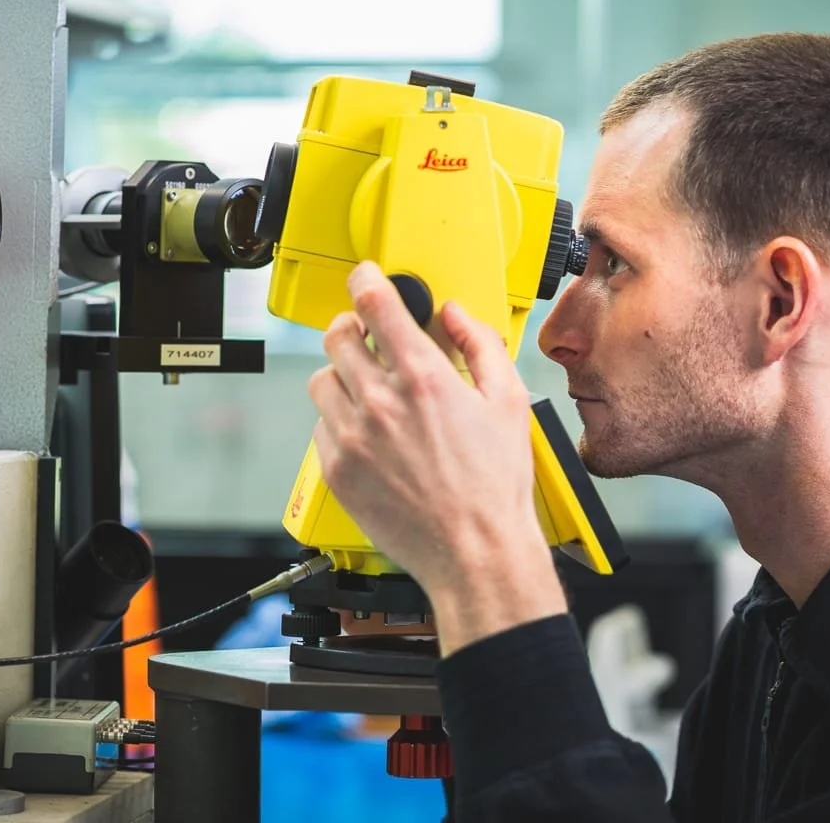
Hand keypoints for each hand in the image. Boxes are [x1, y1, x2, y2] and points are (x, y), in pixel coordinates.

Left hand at [308, 262, 567, 652]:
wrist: (474, 552)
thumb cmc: (494, 488)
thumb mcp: (508, 402)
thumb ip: (481, 346)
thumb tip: (456, 315)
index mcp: (424, 379)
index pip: (375, 304)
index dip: (366, 279)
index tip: (365, 277)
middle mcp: (381, 404)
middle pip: (337, 335)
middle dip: (351, 325)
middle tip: (364, 333)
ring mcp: (353, 439)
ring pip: (321, 380)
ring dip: (341, 373)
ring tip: (365, 386)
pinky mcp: (338, 470)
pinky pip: (321, 426)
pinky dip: (338, 419)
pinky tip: (366, 430)